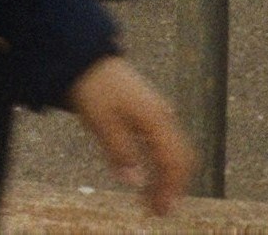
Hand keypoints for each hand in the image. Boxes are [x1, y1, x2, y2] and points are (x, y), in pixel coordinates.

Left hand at [67, 55, 191, 215]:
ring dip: (169, 175)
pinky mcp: (150, 110)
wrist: (86, 56)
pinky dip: (163, 162)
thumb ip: (120, 152)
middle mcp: (163, 115)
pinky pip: (166, 141)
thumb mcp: (102, 122)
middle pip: (182, 157)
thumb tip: (135, 181)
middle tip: (158, 209)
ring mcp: (158, 111)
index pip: (174, 162)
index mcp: (155, 119)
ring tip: (154, 197)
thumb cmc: (92, 87)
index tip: (160, 210)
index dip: (170, 189)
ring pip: (176, 150)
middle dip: (174, 186)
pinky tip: (151, 173)